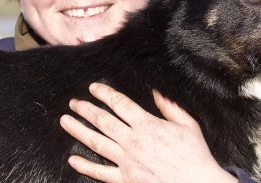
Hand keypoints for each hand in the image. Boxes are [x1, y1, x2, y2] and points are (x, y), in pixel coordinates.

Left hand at [60, 83, 236, 182]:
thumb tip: (156, 91)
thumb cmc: (196, 155)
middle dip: (85, 109)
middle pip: (103, 121)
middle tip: (73, 102)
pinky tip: (73, 160)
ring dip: (78, 130)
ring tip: (65, 120)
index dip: (104, 94)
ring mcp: (127, 161)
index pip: (120, 104)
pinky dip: (85, 166)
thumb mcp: (188, 125)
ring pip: (96, 142)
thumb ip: (170, 107)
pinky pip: (100, 172)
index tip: (93, 88)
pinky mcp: (125, 179)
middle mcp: (133, 141)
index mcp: (147, 125)